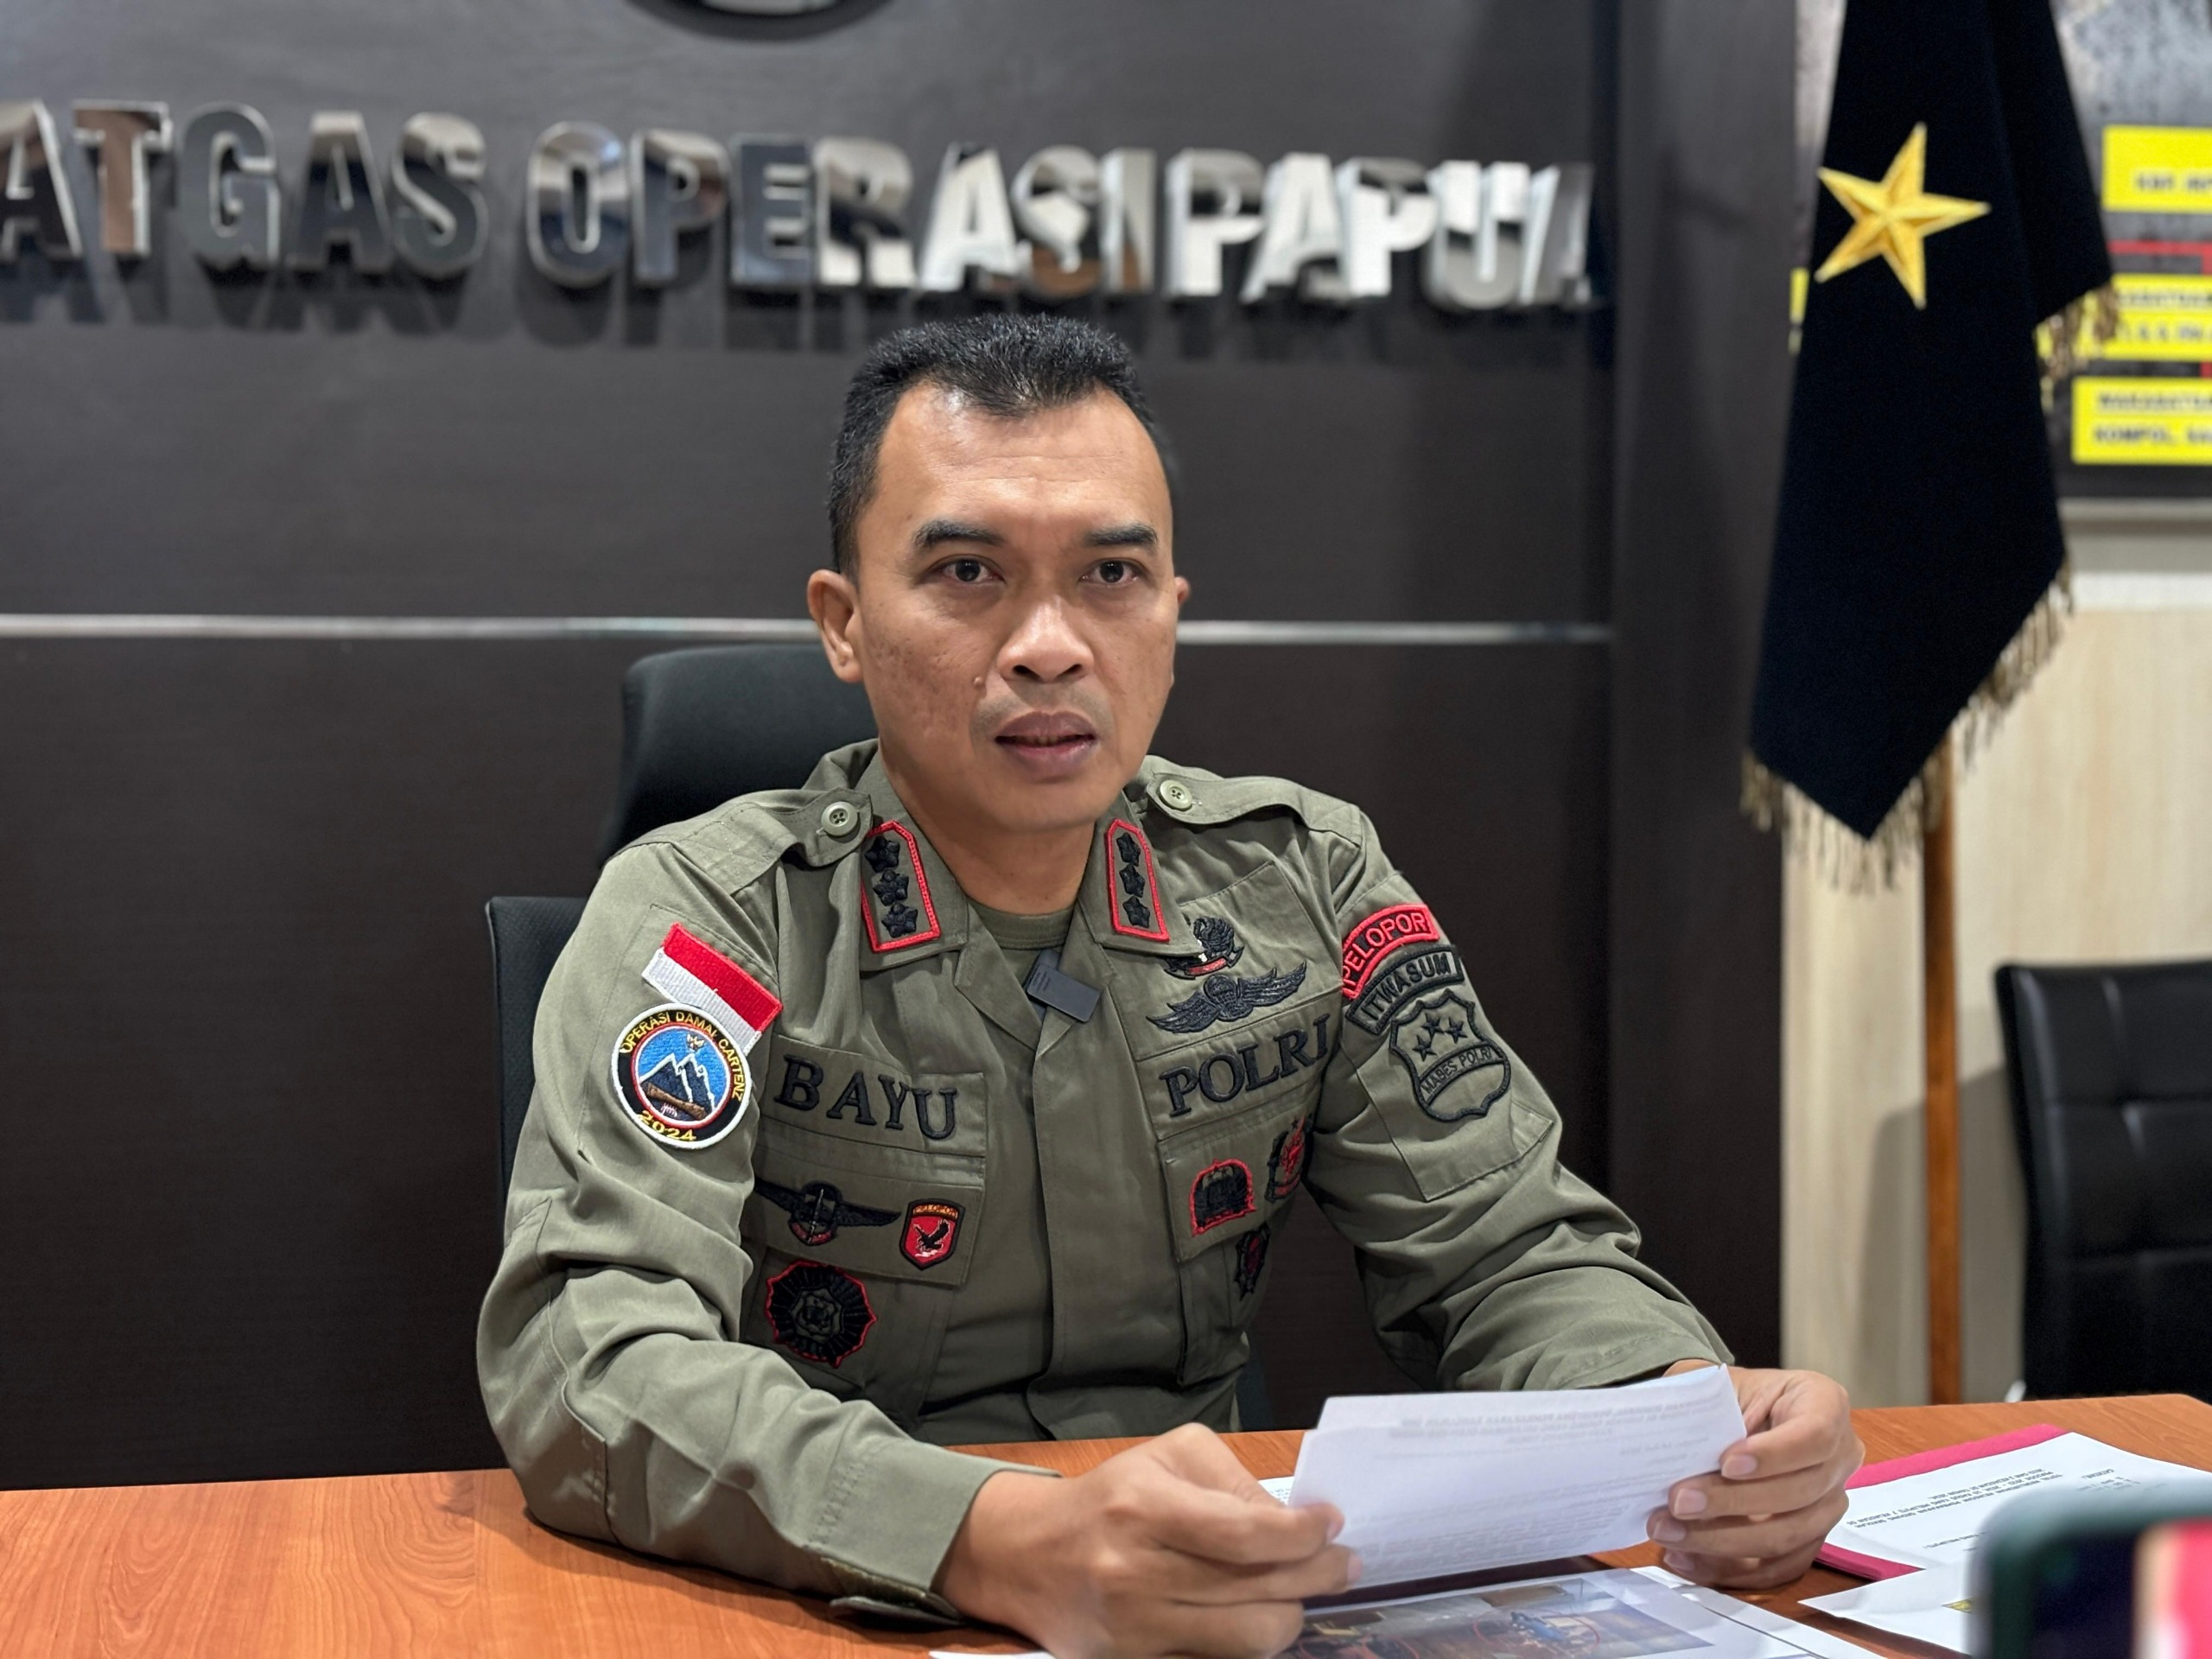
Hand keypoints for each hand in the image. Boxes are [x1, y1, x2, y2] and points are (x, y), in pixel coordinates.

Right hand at [938, 1422, 1359, 1657]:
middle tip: (1343, 1563)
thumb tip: (1292, 1521)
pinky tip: (1264, 1614)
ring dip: (1291, 1614)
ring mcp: (1136, 1623)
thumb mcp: (1166, 1457)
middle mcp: (1137, 1568)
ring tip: (1302, 1592)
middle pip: (1257, 1589)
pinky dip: (1252, 1637)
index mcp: (1144, 1504)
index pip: (1245, 1534)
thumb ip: (1231, 1482)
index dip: (1302, 1536)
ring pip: (1249, 1637)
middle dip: (1316, 1575)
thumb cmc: (1109, 1497)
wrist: (1024, 1555)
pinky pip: (1219, 1657)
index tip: (1331, 1526)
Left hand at [1647, 1364, 1862, 1589]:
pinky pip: (1774, 1567)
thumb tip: (1670, 1433)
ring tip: (1669, 1531)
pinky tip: (1685, 1557)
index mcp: (1823, 1404)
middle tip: (1677, 1502)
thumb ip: (1702, 1402)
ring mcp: (1827, 1504)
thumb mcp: (1715, 1383)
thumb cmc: (1728, 1396)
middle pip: (1798, 1493)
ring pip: (1785, 1537)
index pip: (1813, 1435)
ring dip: (1721, 1541)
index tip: (1725, 1463)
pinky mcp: (1808, 1540)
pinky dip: (1726, 1567)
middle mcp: (1838, 1457)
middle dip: (1731, 1503)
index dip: (1772, 1455)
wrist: (1731, 1417)